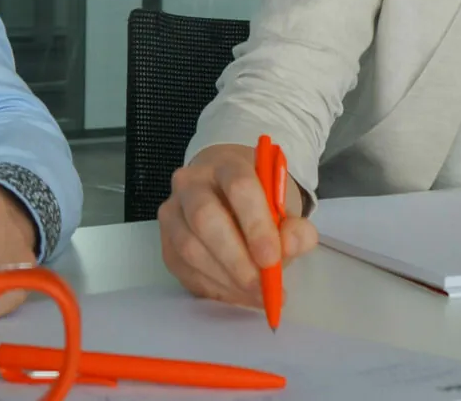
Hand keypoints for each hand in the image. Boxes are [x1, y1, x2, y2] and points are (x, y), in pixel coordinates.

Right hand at [159, 144, 318, 306]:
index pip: (239, 187)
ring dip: (225, 278)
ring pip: (190, 248)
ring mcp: (173, 212)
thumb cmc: (259, 202)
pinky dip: (213, 287)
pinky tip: (236, 294)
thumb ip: (294, 229)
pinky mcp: (165, 242)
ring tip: (254, 295)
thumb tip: (291, 246)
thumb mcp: (285, 208)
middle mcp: (191, 183)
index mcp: (226, 165)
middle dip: (235, 258)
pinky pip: (184, 269)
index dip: (255, 225)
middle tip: (261, 286)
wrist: (225, 194)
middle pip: (205, 217)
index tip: (271, 259)